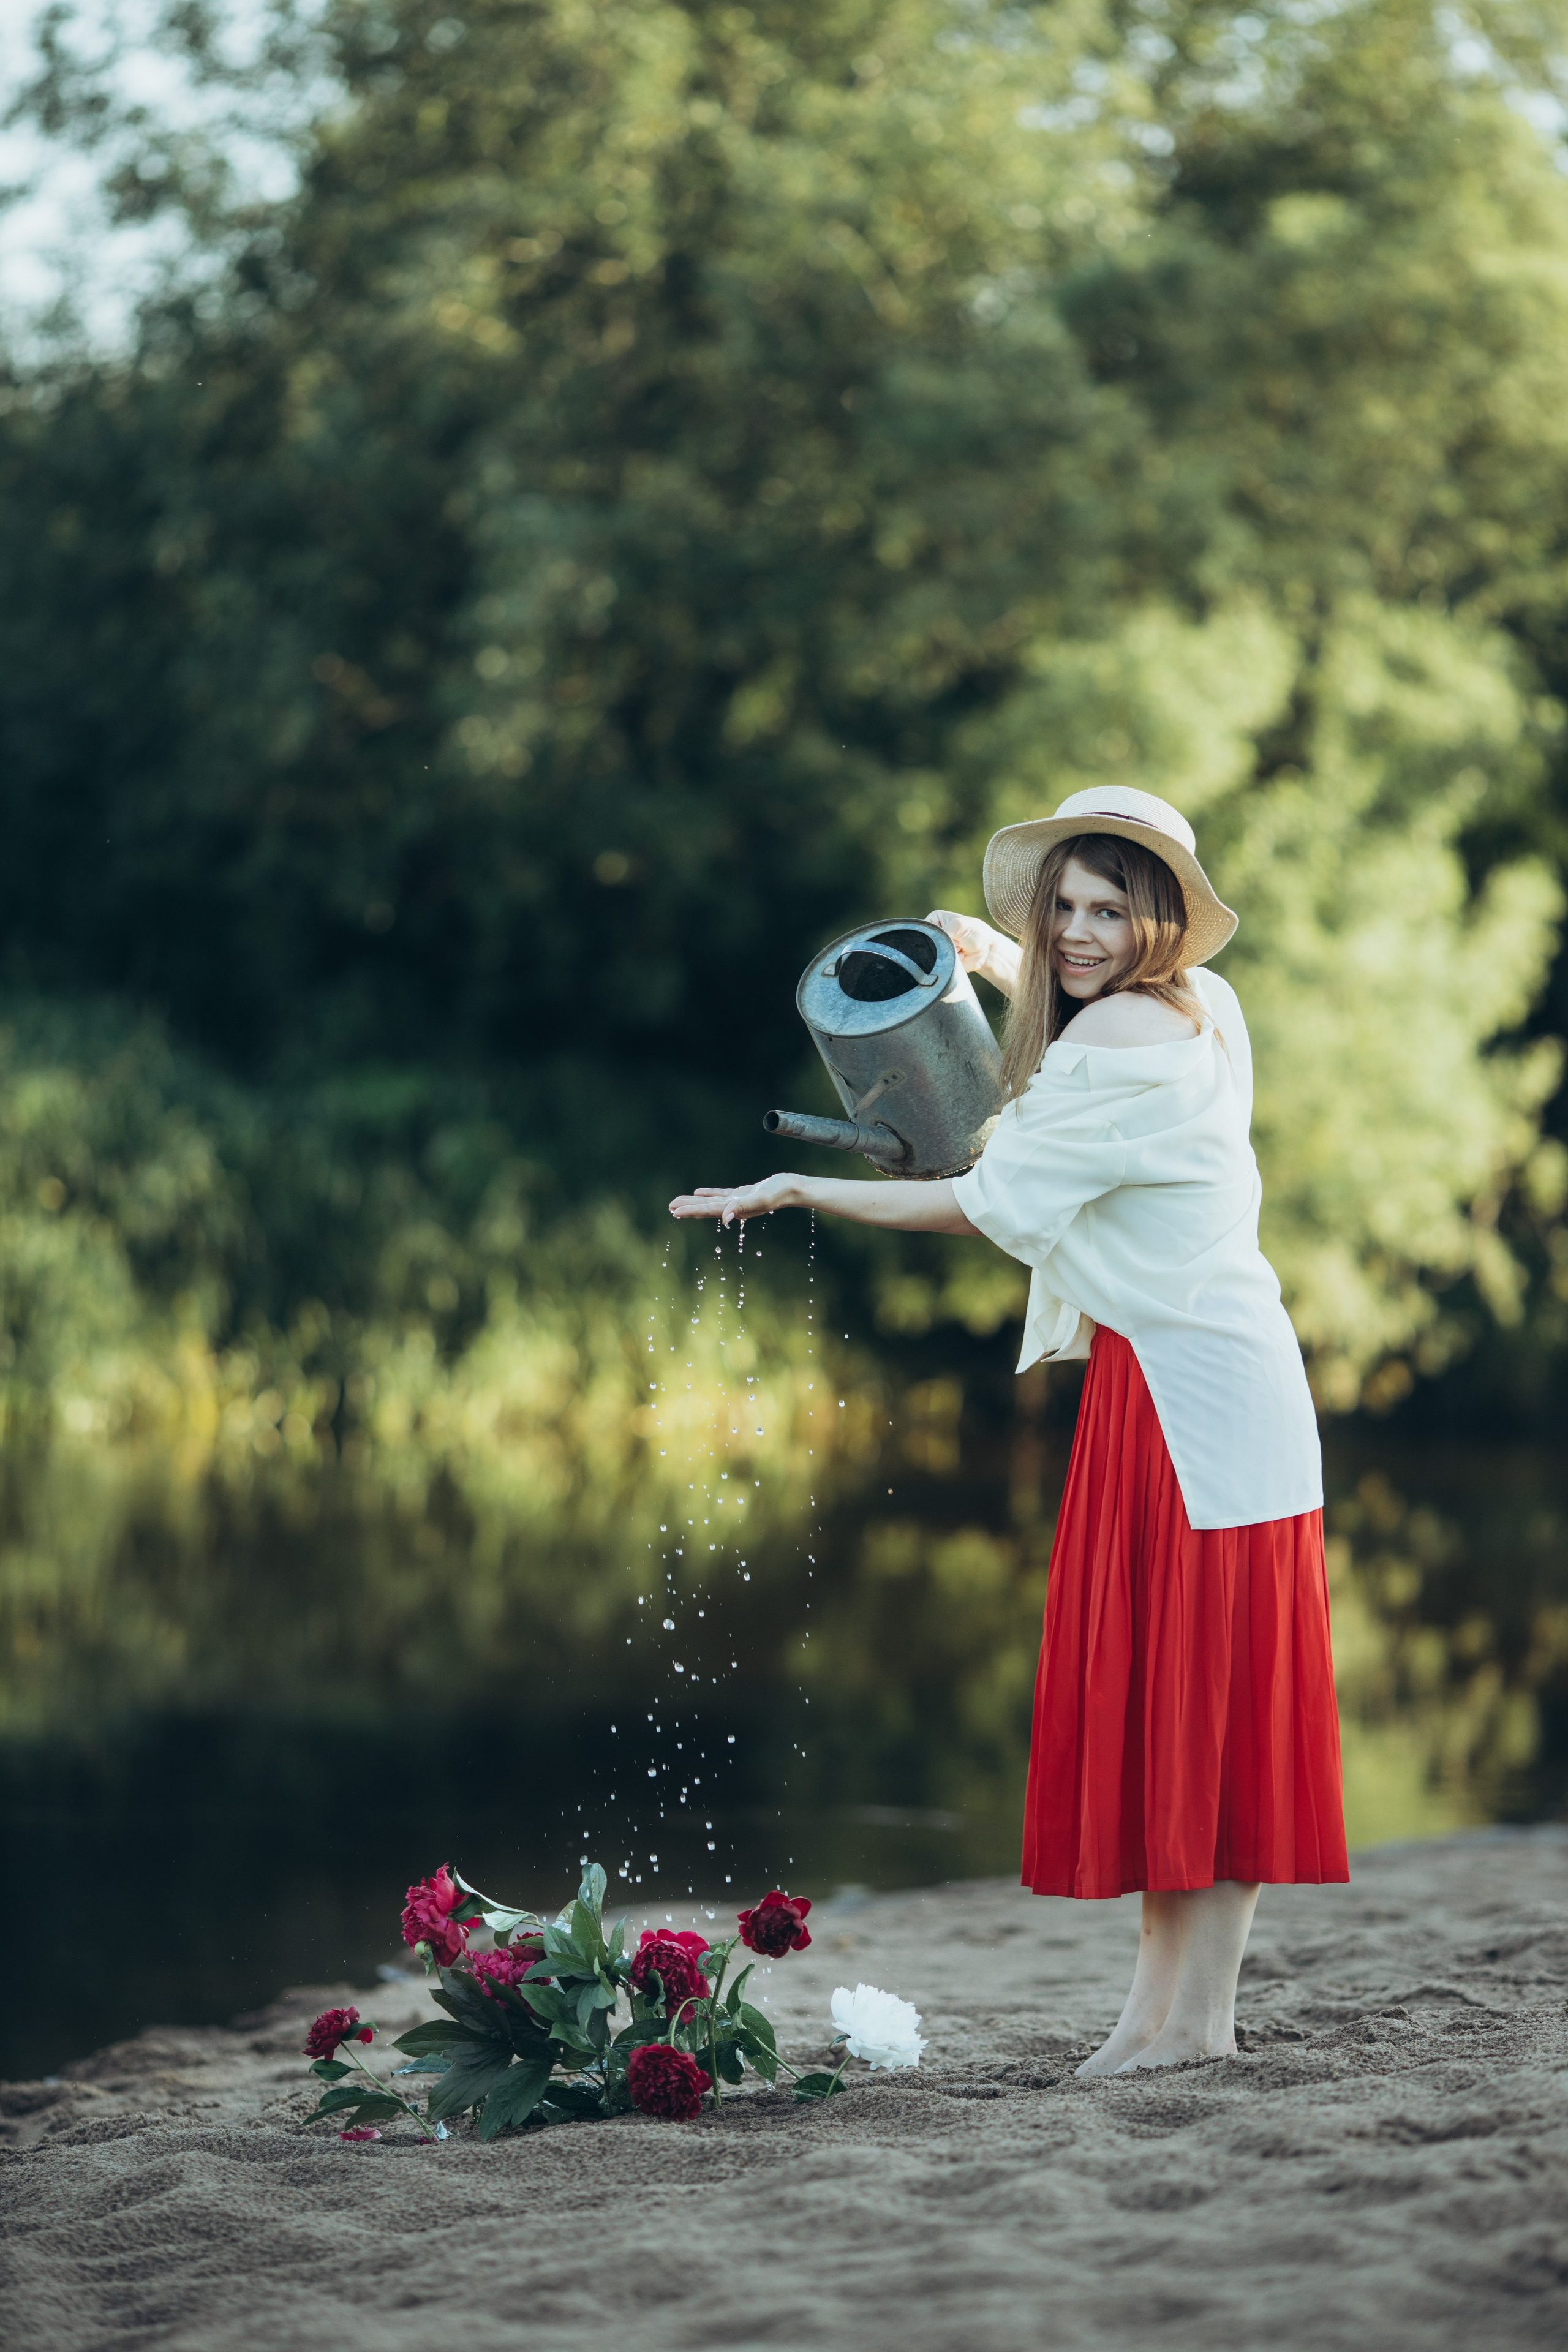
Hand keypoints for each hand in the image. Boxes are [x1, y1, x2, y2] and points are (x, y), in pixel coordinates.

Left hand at [668, 1175, 802, 1224]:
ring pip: (710, 1201)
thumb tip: (725, 1219)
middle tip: (669, 1207)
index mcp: (734, 1210)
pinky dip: (708, 1194)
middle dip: (687, 1207)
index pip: (708, 1211)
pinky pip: (720, 1194)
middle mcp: (733, 1208)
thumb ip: (741, 1208)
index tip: (674, 1211)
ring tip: (678, 1202)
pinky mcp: (740, 1194)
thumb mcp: (759, 1199)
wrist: (791, 1189)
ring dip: (694, 1201)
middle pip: (705, 1208)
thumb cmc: (777, 1193)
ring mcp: (736, 1202)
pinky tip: (698, 1192)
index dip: (691, 1210)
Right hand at [927, 908, 994, 971]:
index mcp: (935, 919)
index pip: (925, 928)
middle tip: (957, 941)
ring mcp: (939, 946)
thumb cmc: (976, 932)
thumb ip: (943, 931)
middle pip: (929, 942)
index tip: (951, 933)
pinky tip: (961, 954)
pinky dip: (952, 959)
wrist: (988, 950)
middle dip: (943, 944)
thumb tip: (933, 944)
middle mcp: (936, 933)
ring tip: (960, 947)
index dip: (936, 933)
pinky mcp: (944, 959)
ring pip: (934, 953)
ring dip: (949, 952)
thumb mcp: (959, 925)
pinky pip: (941, 962)